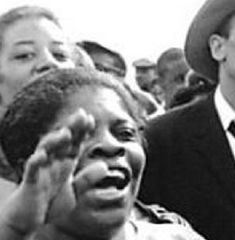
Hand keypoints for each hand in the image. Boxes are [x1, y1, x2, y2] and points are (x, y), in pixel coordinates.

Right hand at [0, 111, 93, 235]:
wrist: (27, 221)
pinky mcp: (30, 183)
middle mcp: (52, 164)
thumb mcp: (73, 193)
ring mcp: (40, 171)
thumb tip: (105, 166)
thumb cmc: (47, 205)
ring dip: (55, 141)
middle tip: (81, 115)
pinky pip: (32, 170)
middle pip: (61, 142)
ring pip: (46, 150)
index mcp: (64, 165)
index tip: (91, 118)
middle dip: (71, 128)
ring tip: (66, 132)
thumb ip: (87, 180)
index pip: (74, 144)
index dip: (82, 132)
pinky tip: (41, 155)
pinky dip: (36, 161)